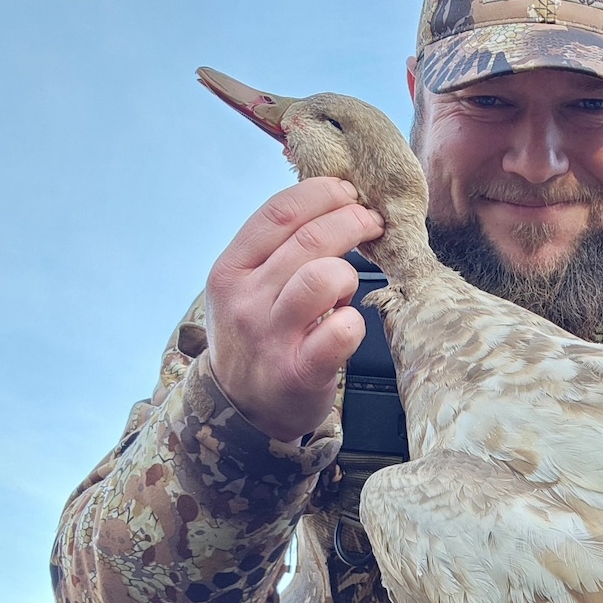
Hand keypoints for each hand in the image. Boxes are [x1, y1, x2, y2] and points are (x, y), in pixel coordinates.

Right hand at [205, 176, 384, 441]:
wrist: (242, 409)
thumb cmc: (256, 338)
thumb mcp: (245, 288)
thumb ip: (275, 250)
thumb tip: (332, 202)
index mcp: (231, 270)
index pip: (279, 212)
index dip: (322, 193)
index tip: (349, 192)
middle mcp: (246, 300)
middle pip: (310, 239)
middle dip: (353, 221)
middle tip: (372, 224)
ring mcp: (271, 336)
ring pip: (324, 277)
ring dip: (350, 272)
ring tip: (349, 285)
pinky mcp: (300, 372)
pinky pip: (341, 331)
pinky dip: (354, 322)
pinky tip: (348, 324)